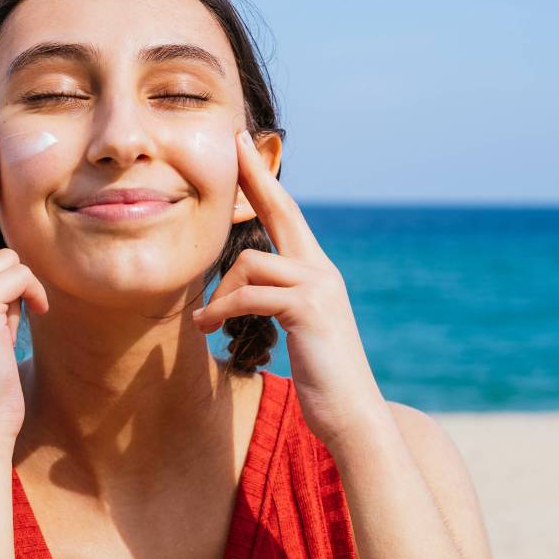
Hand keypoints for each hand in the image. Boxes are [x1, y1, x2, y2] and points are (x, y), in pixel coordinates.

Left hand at [191, 129, 386, 445]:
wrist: (352, 414)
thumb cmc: (320, 377)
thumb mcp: (295, 329)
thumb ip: (274, 300)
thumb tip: (240, 288)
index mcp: (316, 272)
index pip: (287, 215)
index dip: (264, 181)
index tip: (243, 147)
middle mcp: (322, 271)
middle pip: (284, 211)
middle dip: (256, 177)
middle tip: (232, 144)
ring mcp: (319, 288)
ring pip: (250, 264)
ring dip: (218, 294)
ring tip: (206, 322)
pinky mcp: (308, 310)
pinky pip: (251, 294)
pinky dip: (223, 310)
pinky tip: (207, 327)